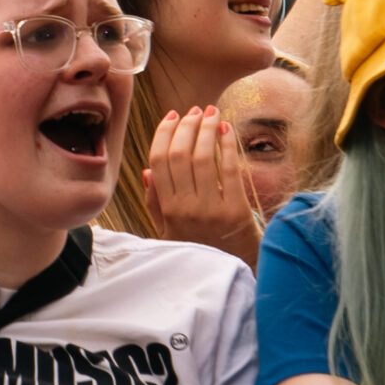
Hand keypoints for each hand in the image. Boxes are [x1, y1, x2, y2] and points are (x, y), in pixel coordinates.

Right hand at [143, 106, 259, 262]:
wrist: (237, 273)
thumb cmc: (203, 251)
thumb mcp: (169, 232)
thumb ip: (156, 203)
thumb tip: (147, 171)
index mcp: (167, 210)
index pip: (159, 161)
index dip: (164, 133)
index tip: (172, 116)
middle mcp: (185, 208)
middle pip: (179, 155)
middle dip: (187, 126)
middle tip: (195, 111)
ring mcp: (211, 209)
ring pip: (202, 158)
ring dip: (206, 129)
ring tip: (212, 113)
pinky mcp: (236, 211)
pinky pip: (229, 170)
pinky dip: (226, 145)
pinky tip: (227, 130)